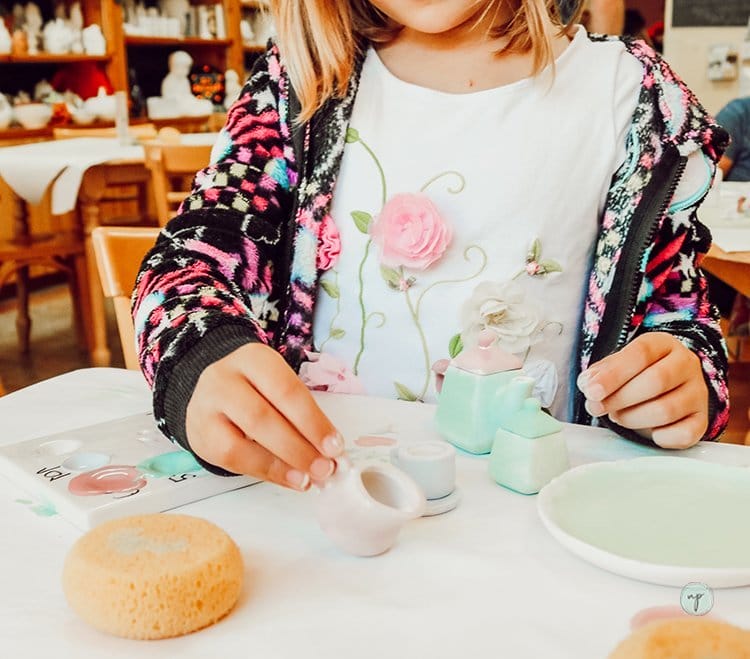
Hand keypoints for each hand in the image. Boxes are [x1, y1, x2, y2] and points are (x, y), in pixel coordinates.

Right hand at [185, 343, 343, 489]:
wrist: (210, 394)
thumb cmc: (255, 391)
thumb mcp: (276, 387)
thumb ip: (301, 415)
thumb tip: (330, 452)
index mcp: (254, 359)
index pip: (287, 390)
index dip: (313, 421)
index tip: (335, 446)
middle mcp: (225, 379)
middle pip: (264, 416)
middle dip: (300, 447)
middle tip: (325, 468)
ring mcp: (207, 407)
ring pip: (244, 440)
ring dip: (283, 463)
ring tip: (308, 478)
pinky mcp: (200, 436)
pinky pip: (233, 459)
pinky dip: (267, 472)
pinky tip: (288, 479)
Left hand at [576, 332, 707, 448]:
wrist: (669, 388)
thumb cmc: (637, 375)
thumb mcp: (618, 365)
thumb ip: (601, 373)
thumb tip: (589, 384)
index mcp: (663, 344)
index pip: (641, 353)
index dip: (613, 374)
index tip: (591, 391)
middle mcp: (687, 364)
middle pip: (656, 381)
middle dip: (620, 398)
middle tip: (598, 408)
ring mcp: (698, 393)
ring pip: (666, 410)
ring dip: (633, 418)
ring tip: (618, 416)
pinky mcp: (702, 420)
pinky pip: (683, 434)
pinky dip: (660, 437)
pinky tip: (648, 431)